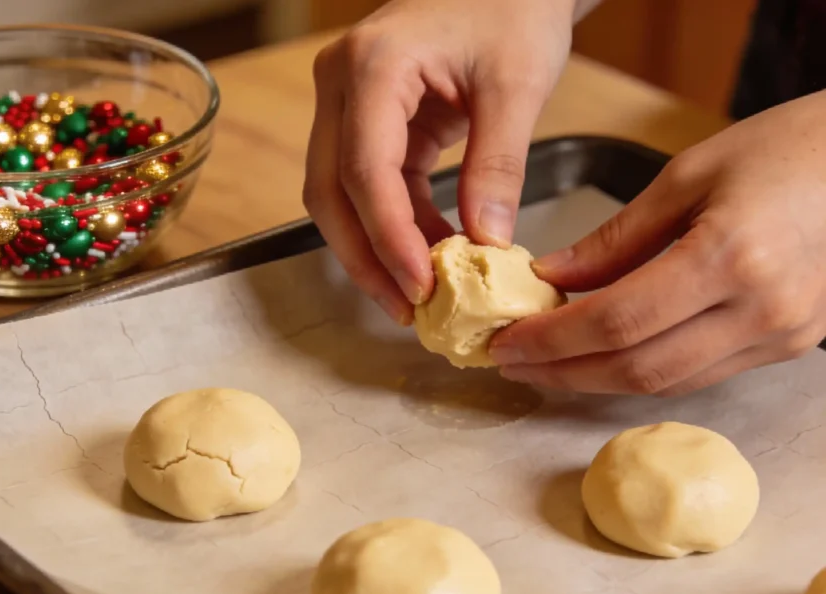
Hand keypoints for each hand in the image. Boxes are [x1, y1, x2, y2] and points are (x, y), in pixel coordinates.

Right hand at [303, 0, 577, 323]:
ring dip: (373, 250)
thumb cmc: (512, 9)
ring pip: (336, 196)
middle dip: (365, 258)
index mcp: (373, 65)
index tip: (421, 287)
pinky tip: (429, 255)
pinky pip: (366, 187)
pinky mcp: (363, 123)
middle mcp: (340, 84)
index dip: (388, 237)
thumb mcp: (517, 84)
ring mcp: (344, 103)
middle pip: (328, 191)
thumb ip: (499, 164)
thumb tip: (487, 243)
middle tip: (408, 310)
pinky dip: (394, 226)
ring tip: (419, 295)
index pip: (364, 169)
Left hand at [490, 91, 825, 394]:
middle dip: (564, 372)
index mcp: (730, 257)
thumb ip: (616, 238)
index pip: (617, 321)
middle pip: (638, 368)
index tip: (506, 342)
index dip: (552, 341)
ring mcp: (781, 335)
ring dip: (598, 380)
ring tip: (548, 364)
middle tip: (513, 364)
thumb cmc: (785, 150)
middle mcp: (761, 310)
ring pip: (668, 383)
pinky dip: (643, 371)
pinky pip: (699, 374)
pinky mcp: (789, 346)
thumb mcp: (689, 175)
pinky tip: (605, 357)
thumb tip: (551, 277)